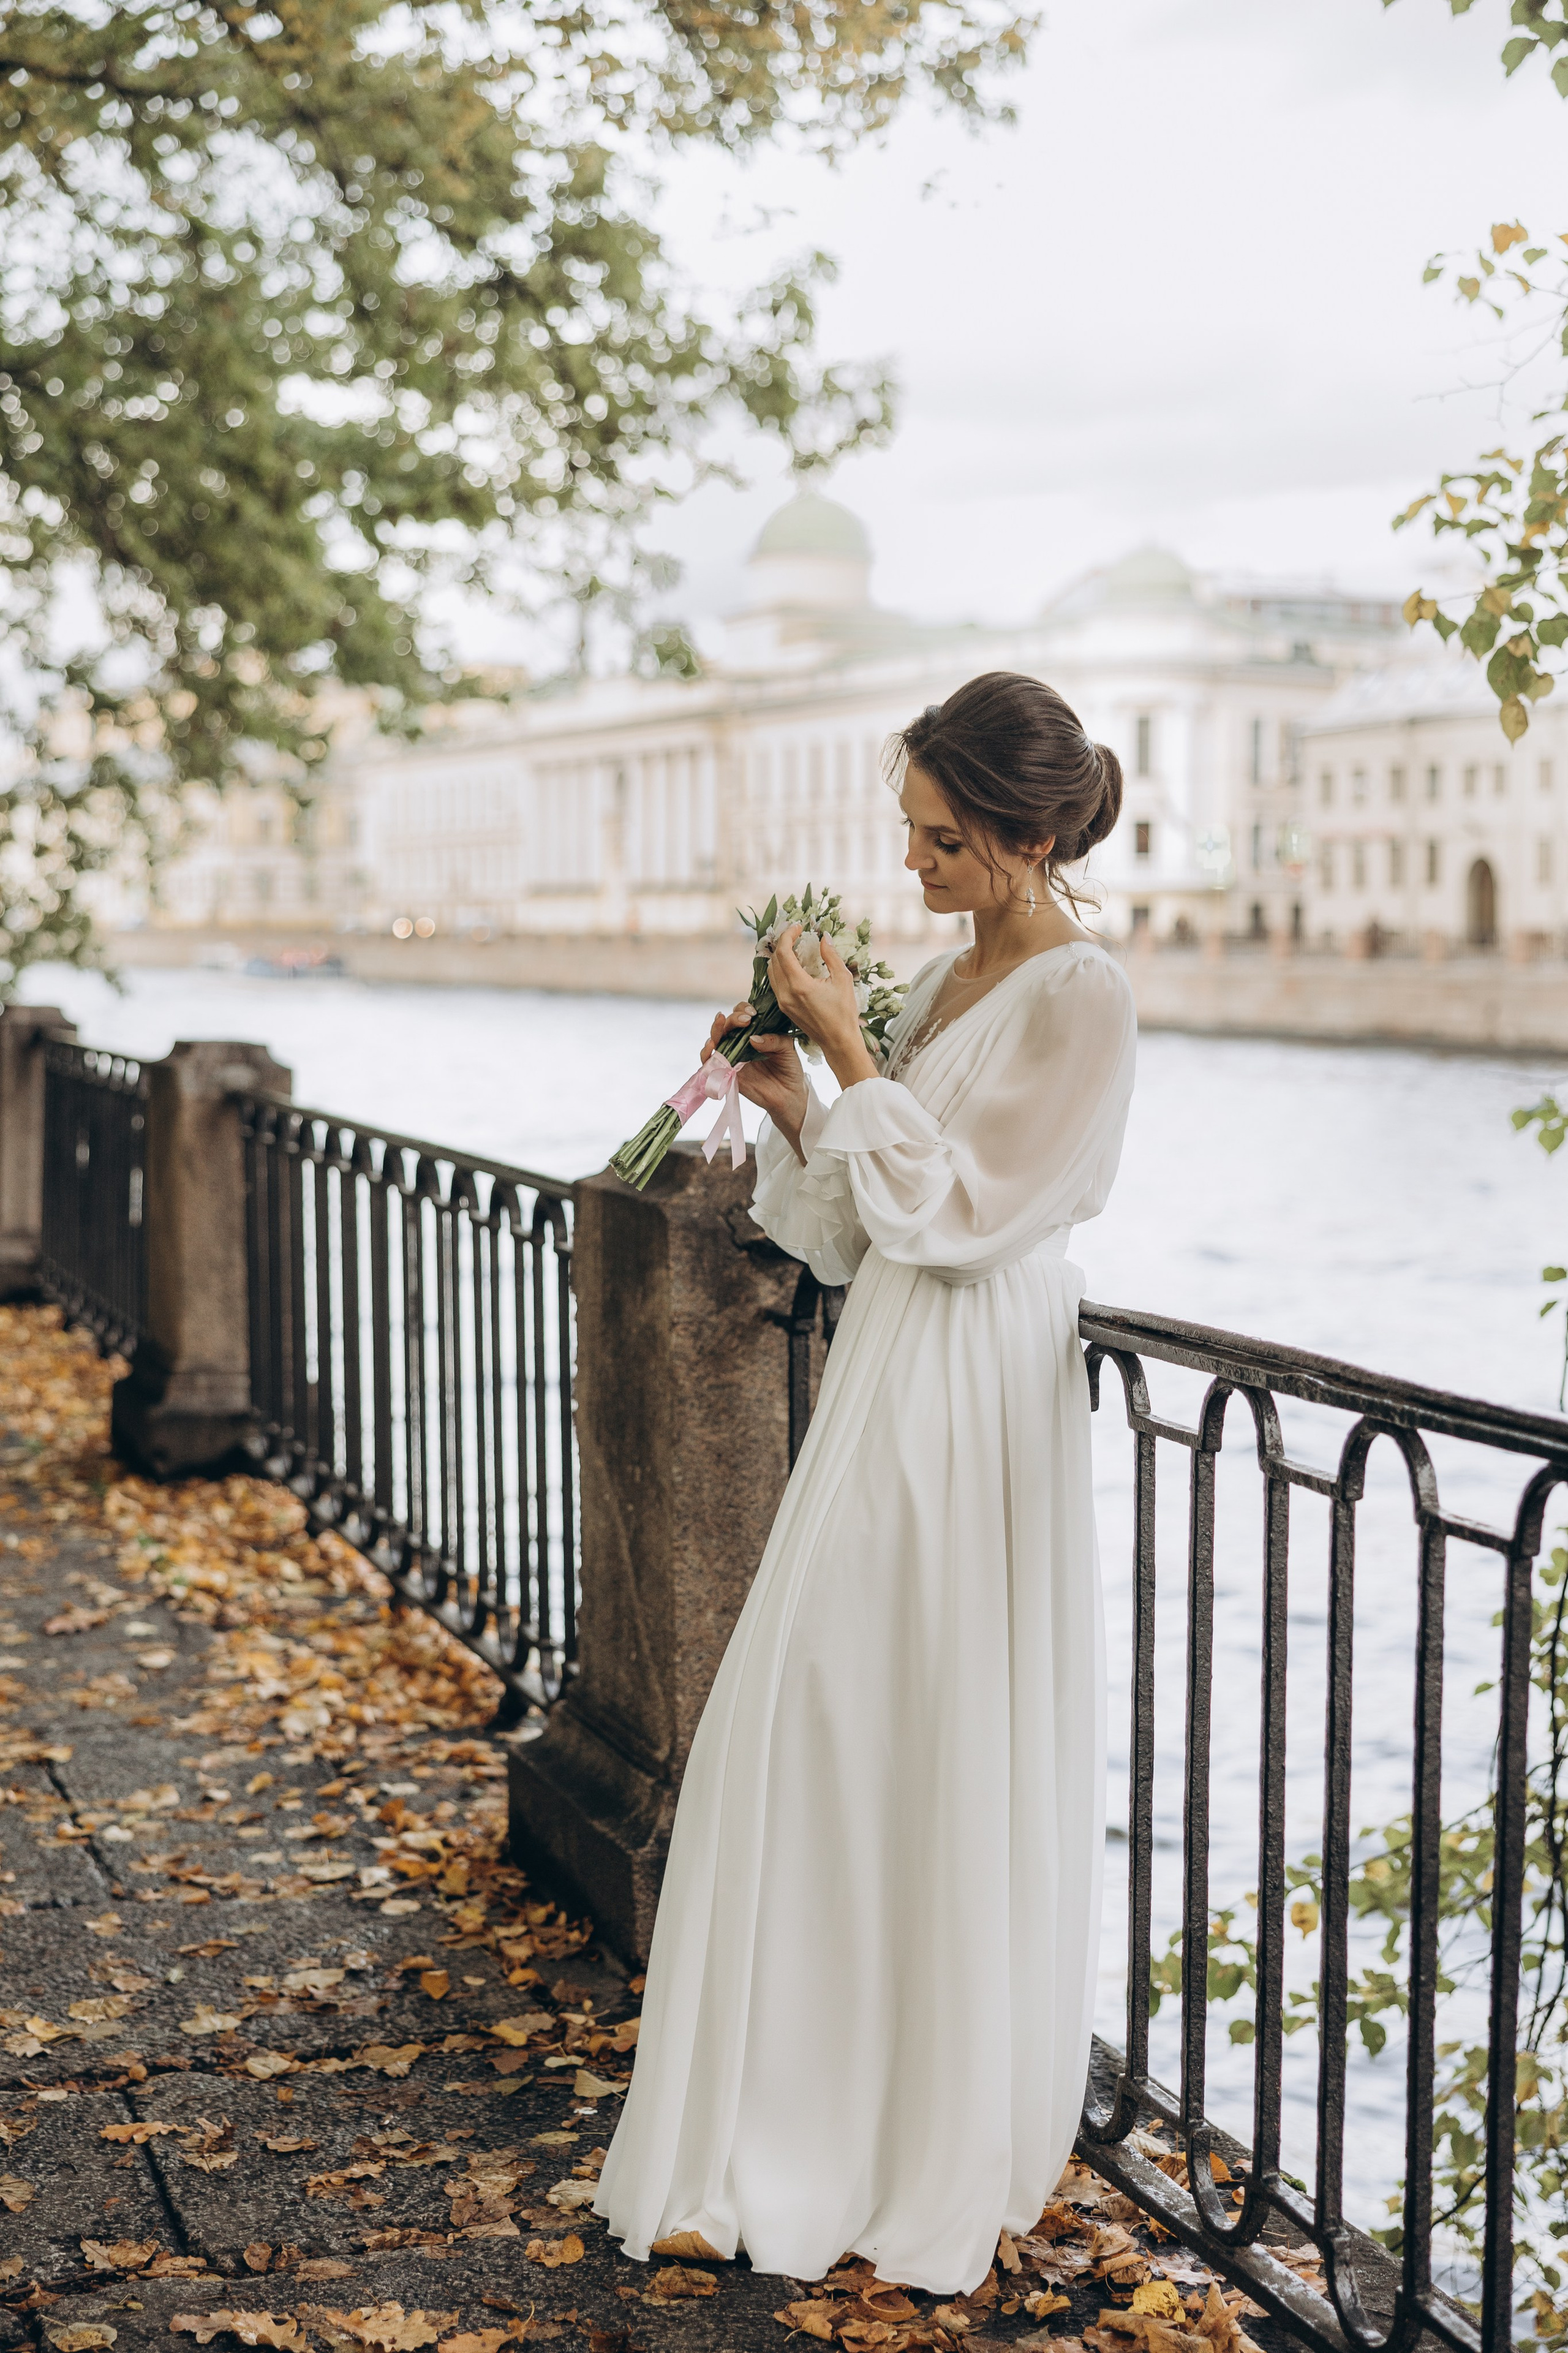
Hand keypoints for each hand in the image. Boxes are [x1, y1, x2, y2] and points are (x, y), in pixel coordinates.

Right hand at [700, 1003, 809, 1151]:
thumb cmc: (789, 1069)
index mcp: (754, 1031)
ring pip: (716, 1039)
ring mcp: (732, 1056)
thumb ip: (774, 1040)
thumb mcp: (788, 1049)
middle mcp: (740, 1042)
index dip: (743, 1009)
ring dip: (716, 1030)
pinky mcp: (726, 1072)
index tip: (753, 1013)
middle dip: (732, 1019)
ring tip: (720, 1024)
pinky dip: (706, 1053)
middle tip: (745, 1020)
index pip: (742, 1013)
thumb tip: (753, 1038)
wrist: (789, 1095)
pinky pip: (710, 1062)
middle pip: (727, 1024)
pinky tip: (711, 1046)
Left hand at [768, 927, 879, 1093]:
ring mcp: (782, 1002)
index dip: (788, 935)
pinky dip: (780, 969)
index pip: (783, 952)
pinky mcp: (784, 1007)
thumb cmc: (844, 1013)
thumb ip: (831, 956)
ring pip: (771, 971)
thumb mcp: (843, 980)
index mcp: (799, 985)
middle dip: (782, 943)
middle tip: (796, 934)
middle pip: (774, 960)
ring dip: (779, 956)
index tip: (798, 926)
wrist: (838, 1041)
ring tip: (793, 946)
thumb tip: (824, 937)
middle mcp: (785, 993)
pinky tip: (793, 964)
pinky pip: (775, 982)